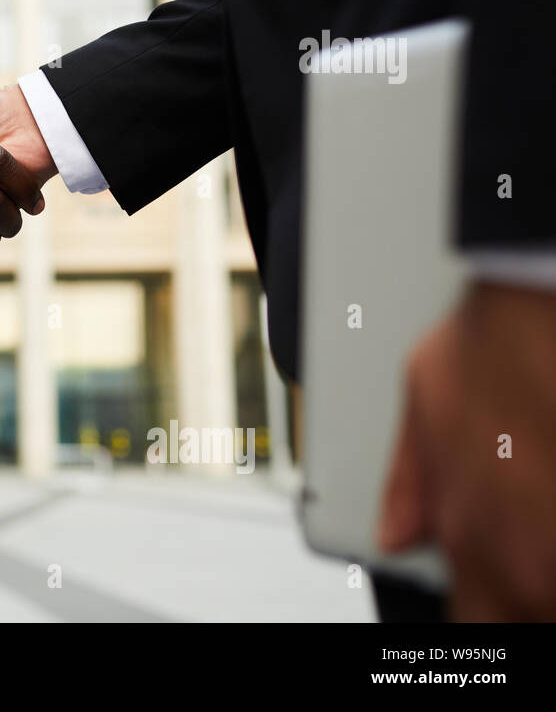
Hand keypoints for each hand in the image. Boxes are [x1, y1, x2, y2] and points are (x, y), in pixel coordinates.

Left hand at [378, 282, 555, 618]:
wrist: (541, 305)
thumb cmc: (487, 348)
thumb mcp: (418, 413)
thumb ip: (407, 489)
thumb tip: (396, 533)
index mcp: (470, 543)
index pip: (472, 631)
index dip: (482, 617)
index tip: (492, 604)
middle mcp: (531, 561)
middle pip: (534, 618)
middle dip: (533, 595)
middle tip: (528, 535)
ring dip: (552, 562)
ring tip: (543, 500)